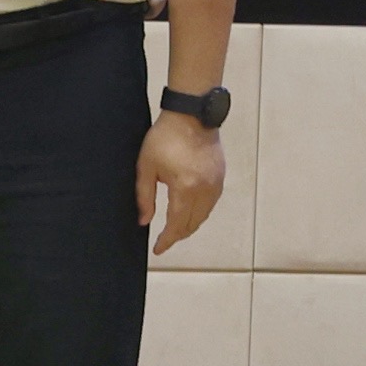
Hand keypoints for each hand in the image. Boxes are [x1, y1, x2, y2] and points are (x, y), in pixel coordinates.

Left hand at [136, 111, 224, 254]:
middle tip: (164, 240)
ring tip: (176, 229)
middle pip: (193, 224)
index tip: (157, 250)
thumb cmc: (164, 138)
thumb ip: (145, 197)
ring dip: (190, 225)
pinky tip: (190, 211)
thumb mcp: (147, 167)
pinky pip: (211, 203)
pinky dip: (200, 212)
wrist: (192, 115)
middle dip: (178, 235)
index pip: (176, 224)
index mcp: (185, 188)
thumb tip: (144, 221)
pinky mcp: (221, 176)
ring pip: (204, 215)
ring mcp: (216, 183)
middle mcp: (205, 190)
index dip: (167, 240)